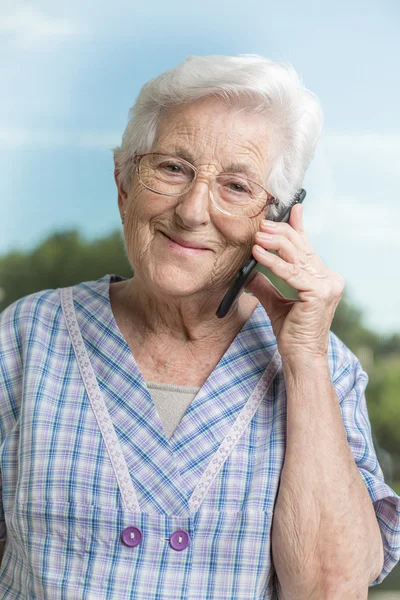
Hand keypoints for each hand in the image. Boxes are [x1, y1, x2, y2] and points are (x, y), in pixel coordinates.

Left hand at [245, 203, 344, 358]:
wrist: (300, 357)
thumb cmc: (291, 332)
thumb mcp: (276, 301)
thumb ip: (266, 283)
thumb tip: (249, 268)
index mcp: (324, 278)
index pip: (308, 247)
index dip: (298, 227)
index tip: (290, 209)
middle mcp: (330, 279)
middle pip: (302, 248)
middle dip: (280, 233)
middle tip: (262, 225)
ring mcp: (328, 285)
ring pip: (297, 256)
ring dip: (274, 243)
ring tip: (257, 235)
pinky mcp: (319, 293)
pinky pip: (291, 272)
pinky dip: (272, 262)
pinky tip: (258, 253)